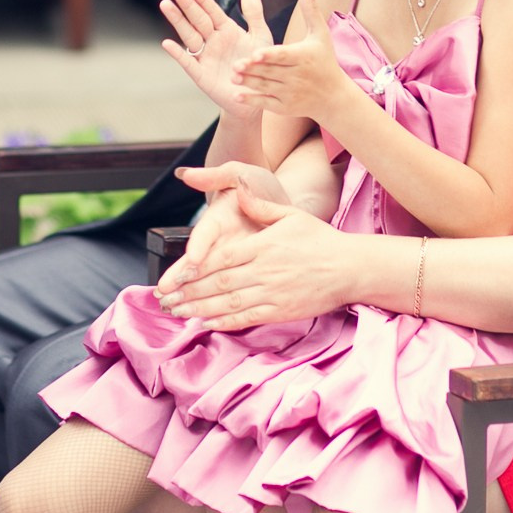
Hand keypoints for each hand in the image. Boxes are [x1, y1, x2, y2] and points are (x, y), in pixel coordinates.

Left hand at [156, 166, 346, 329]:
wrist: (349, 268)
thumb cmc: (320, 239)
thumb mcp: (290, 214)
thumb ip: (260, 205)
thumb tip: (239, 189)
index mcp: (262, 245)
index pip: (220, 258)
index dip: (193, 269)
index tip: (172, 275)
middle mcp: (264, 271)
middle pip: (218, 283)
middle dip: (188, 291)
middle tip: (163, 299)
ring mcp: (272, 293)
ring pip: (228, 303)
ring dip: (199, 308)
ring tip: (176, 311)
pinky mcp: (281, 310)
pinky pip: (247, 318)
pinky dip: (224, 322)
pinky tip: (205, 322)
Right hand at [162, 0, 272, 121]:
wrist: (258, 96)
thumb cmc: (259, 65)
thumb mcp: (260, 36)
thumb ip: (254, 12)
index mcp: (226, 30)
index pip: (211, 11)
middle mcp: (213, 41)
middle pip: (198, 20)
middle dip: (187, 5)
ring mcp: (205, 57)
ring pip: (189, 36)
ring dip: (178, 22)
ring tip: (166, 5)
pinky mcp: (201, 75)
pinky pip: (188, 62)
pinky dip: (178, 54)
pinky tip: (167, 43)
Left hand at [235, 0, 350, 121]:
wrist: (333, 96)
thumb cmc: (325, 60)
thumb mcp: (320, 34)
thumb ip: (311, 9)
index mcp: (303, 56)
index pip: (284, 55)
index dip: (270, 55)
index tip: (255, 53)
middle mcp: (296, 76)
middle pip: (271, 71)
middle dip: (254, 69)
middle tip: (235, 64)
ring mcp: (290, 93)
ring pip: (266, 87)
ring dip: (248, 83)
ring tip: (232, 76)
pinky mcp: (284, 107)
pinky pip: (266, 104)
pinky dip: (252, 101)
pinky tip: (236, 96)